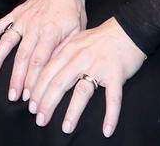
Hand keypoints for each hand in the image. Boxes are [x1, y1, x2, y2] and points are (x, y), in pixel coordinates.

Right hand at [0, 0, 86, 103]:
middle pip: (22, 56)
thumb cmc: (73, 13)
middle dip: (16, 78)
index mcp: (51, 32)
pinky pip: (0, 24)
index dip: (33, 80)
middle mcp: (34, 26)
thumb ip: (64, 50)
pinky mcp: (16, 13)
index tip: (29, 96)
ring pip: (7, 41)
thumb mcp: (77, 32)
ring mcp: (22, 19)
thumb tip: (53, 71)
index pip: (39, 61)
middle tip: (13, 96)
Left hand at [26, 18, 145, 137]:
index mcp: (69, 50)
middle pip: (59, 83)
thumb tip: (42, 71)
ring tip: (66, 128)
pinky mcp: (116, 74)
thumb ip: (60, 54)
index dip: (37, 90)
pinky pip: (113, 98)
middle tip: (40, 120)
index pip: (47, 72)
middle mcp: (81, 58)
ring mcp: (99, 66)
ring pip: (82, 91)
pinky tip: (107, 130)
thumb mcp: (76, 40)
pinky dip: (111, 115)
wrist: (128, 29)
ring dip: (73, 112)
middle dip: (47, 103)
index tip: (30, 105)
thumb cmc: (100, 38)